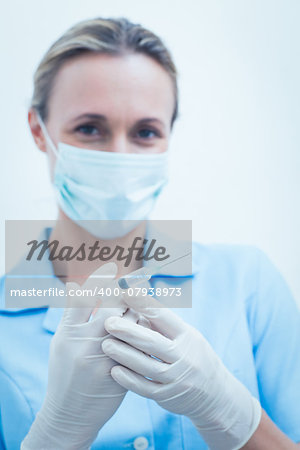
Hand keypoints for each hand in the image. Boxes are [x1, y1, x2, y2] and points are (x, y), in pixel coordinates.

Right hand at [21, 262, 129, 449]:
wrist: (71, 413)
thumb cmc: (64, 373)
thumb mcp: (61, 342)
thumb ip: (71, 315)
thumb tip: (78, 285)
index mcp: (69, 333)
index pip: (86, 297)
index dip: (100, 278)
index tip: (112, 266)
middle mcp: (87, 343)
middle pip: (113, 306)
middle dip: (127, 290)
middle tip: (137, 277)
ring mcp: (106, 358)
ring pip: (130, 323)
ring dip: (139, 307)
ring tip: (145, 294)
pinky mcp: (122, 370)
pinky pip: (139, 343)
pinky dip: (144, 329)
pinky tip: (147, 320)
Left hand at [102, 292, 261, 449]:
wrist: (215, 394)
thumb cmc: (192, 355)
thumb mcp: (185, 336)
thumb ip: (162, 323)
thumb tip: (135, 300)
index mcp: (187, 336)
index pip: (164, 317)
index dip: (144, 304)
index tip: (126, 292)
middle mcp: (184, 356)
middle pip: (153, 342)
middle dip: (128, 331)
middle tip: (108, 322)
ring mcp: (176, 378)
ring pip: (147, 366)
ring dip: (124, 355)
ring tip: (105, 344)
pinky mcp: (168, 396)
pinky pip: (146, 388)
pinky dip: (130, 380)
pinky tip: (114, 371)